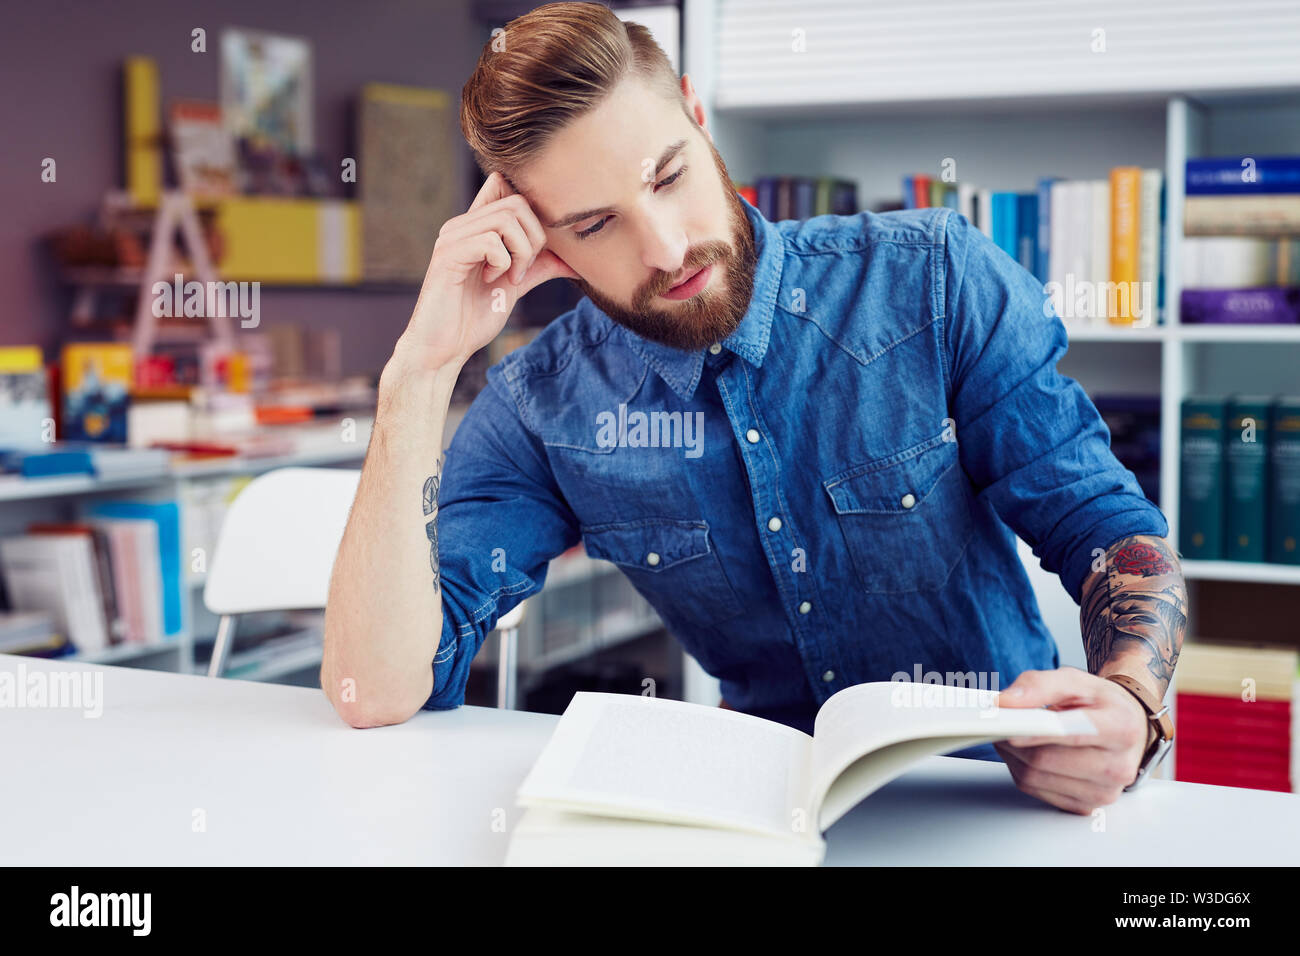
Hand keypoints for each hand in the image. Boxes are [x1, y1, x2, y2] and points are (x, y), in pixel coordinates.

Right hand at [393, 171, 579, 373]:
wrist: (444, 349)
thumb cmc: (473, 318)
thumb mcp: (515, 286)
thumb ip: (539, 266)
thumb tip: (575, 260)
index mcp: (476, 227)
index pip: (503, 184)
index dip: (531, 209)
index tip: (538, 248)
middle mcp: (462, 225)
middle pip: (517, 201)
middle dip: (535, 238)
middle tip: (525, 270)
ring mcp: (453, 237)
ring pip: (507, 219)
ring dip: (522, 253)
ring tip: (511, 278)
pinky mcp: (448, 255)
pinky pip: (491, 242)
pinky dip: (503, 264)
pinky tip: (491, 281)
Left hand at [993, 667, 1150, 814]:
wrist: (1125, 726)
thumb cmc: (1100, 703)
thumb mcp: (1075, 680)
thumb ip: (1039, 685)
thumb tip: (1006, 702)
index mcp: (1121, 728)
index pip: (1073, 733)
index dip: (1036, 731)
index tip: (1008, 727)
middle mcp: (1119, 765)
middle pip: (1047, 759)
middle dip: (1014, 740)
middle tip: (999, 725)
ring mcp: (1104, 791)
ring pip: (1035, 778)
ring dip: (1013, 756)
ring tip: (1011, 736)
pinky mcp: (1086, 805)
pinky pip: (1036, 791)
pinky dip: (1021, 772)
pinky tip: (1025, 754)